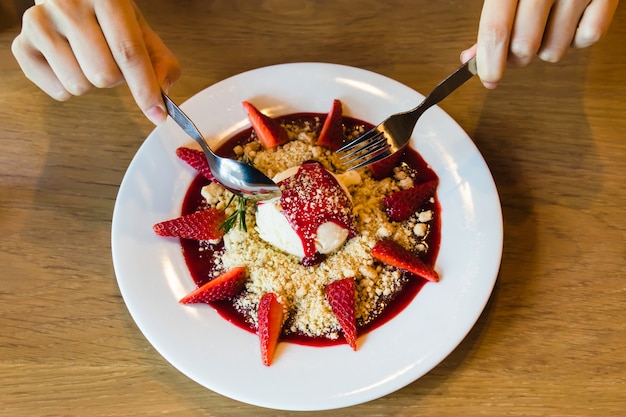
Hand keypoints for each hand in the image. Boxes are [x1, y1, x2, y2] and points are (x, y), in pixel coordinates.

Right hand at [11, 0, 180, 123]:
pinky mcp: (21, 44)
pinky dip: (69, 87)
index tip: (158, 115)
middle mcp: (67, 4)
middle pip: (103, 76)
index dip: (145, 89)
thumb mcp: (138, 29)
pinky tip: (68, 62)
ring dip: (91, 82)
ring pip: (79, 86)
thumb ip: (159, 61)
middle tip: (109, 58)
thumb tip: (162, 94)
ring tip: (87, 57)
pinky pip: (58, 91)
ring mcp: (39, 23)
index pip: (128, 52)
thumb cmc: (106, 16)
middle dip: (115, 78)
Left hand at [461, 0, 618, 87]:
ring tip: (546, 25)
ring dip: (545, 48)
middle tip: (516, 48)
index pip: (497, 30)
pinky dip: (576, 38)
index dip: (490, 61)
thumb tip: (473, 58)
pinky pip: (587, 38)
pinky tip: (569, 21)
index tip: (489, 78)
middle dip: (516, 57)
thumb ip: (493, 20)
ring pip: (553, 51)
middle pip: (524, 47)